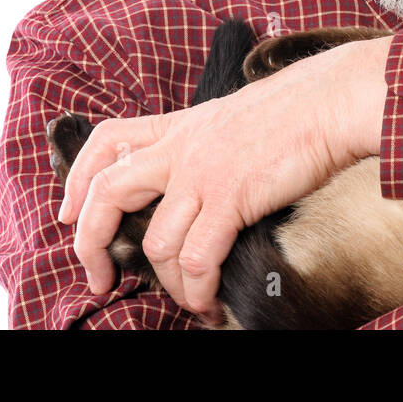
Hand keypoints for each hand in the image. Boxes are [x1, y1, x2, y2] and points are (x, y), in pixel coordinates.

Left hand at [56, 36, 390, 316]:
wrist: (333, 99)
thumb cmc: (299, 109)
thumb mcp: (235, 117)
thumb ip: (209, 146)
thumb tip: (205, 183)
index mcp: (182, 126)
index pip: (108, 140)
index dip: (78, 179)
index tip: (69, 212)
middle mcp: (182, 148)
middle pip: (109, 192)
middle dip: (92, 242)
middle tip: (101, 278)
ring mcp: (203, 172)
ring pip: (157, 241)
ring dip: (169, 284)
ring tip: (190, 302)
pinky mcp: (231, 196)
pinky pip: (197, 257)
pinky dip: (199, 289)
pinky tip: (210, 299)